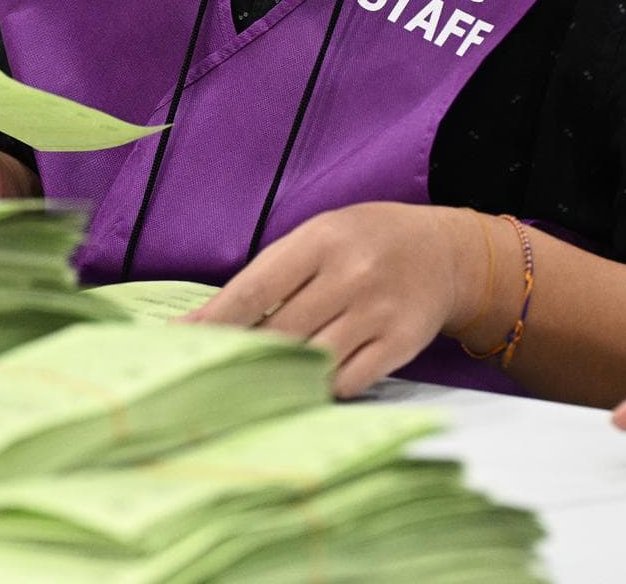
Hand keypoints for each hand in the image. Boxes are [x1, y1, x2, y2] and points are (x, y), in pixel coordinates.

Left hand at [184, 202, 483, 398]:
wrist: (445, 253)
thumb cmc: (361, 244)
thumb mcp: (315, 240)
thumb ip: (265, 277)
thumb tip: (202, 322)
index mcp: (321, 241)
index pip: (256, 288)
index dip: (216, 320)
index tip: (181, 340)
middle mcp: (353, 275)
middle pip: (281, 331)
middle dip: (243, 353)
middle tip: (212, 370)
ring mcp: (380, 311)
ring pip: (313, 359)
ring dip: (280, 374)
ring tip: (253, 382)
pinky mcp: (402, 344)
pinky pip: (349, 380)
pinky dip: (322, 386)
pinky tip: (306, 383)